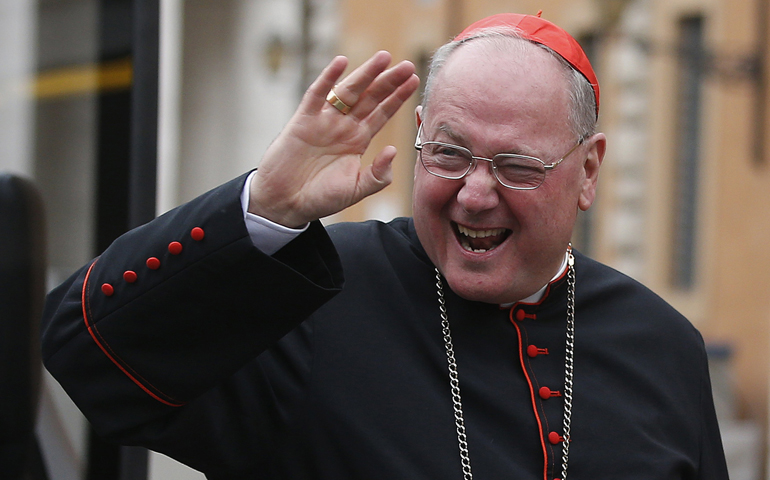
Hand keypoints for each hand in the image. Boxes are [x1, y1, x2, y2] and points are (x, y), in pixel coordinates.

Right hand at [249, 51, 419, 227]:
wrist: (285, 203)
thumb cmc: (319, 198)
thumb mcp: (356, 190)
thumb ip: (378, 176)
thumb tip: (393, 150)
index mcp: (357, 141)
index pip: (382, 114)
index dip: (397, 98)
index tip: (414, 82)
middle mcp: (343, 126)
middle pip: (370, 98)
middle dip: (388, 81)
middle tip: (408, 66)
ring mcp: (323, 121)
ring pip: (348, 91)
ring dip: (365, 74)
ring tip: (384, 58)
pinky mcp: (303, 120)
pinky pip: (316, 95)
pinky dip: (328, 78)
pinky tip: (341, 62)